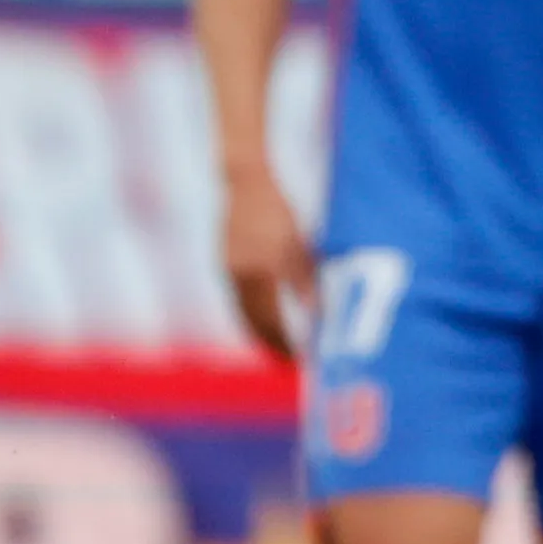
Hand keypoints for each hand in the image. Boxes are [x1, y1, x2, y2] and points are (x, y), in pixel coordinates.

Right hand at [219, 162, 313, 361]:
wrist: (245, 183)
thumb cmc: (277, 210)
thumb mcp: (298, 244)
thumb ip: (305, 279)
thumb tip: (317, 314)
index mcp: (260, 271)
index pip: (272, 320)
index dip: (284, 342)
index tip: (298, 358)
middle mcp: (240, 276)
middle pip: (255, 322)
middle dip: (271, 342)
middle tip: (287, 359)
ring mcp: (229, 271)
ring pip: (244, 312)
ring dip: (259, 331)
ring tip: (275, 345)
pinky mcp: (225, 264)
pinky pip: (238, 299)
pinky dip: (251, 313)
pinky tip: (262, 317)